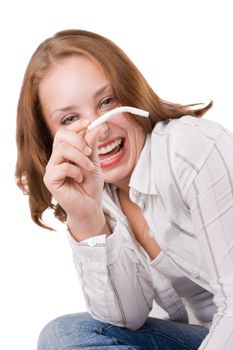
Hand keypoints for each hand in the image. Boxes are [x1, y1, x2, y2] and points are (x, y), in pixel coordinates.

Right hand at [43, 119, 105, 235]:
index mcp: (66, 151)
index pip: (65, 131)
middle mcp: (56, 157)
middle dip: (79, 140)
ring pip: (62, 149)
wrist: (90, 206)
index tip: (90, 122)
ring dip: (80, 157)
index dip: (77, 125)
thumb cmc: (90, 185)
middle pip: (61, 136)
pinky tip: (80, 179)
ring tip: (89, 167)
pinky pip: (62, 167)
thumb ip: (92, 145)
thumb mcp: (95, 162)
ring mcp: (51, 168)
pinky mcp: (50, 180)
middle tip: (90, 152)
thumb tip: (95, 126)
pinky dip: (75, 171)